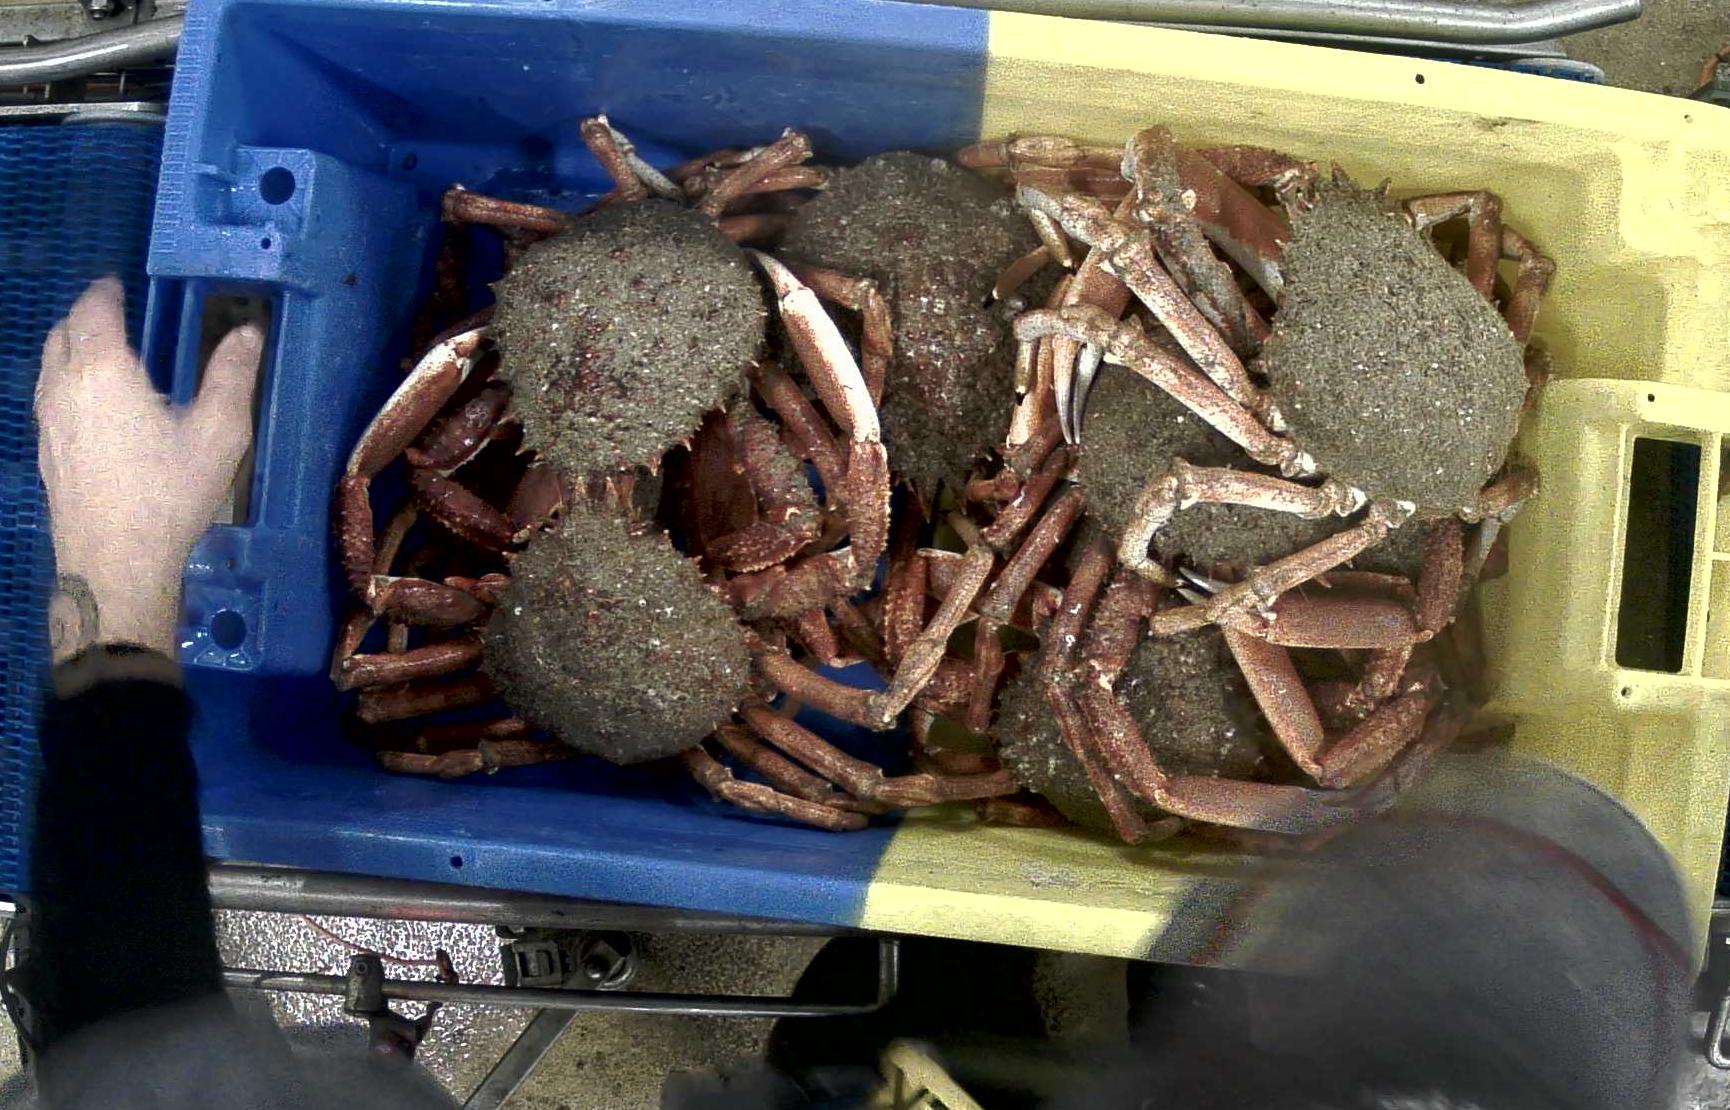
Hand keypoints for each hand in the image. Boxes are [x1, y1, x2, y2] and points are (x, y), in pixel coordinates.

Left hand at [34, 278, 261, 662]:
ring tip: (101, 350)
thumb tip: (247, 331)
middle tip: (112, 311)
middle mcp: (64, 385)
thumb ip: (232, 376)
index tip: (120, 286)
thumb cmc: (170, 492)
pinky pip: (49, 394)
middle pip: (62, 332)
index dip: (106, 293)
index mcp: (105, 370)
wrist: (115, 558)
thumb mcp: (219, 433)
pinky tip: (92, 402)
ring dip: (71, 345)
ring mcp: (48, 419)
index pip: (94, 311)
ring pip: (49, 363)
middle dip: (86, 314)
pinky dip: (66, 377)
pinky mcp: (46, 449)